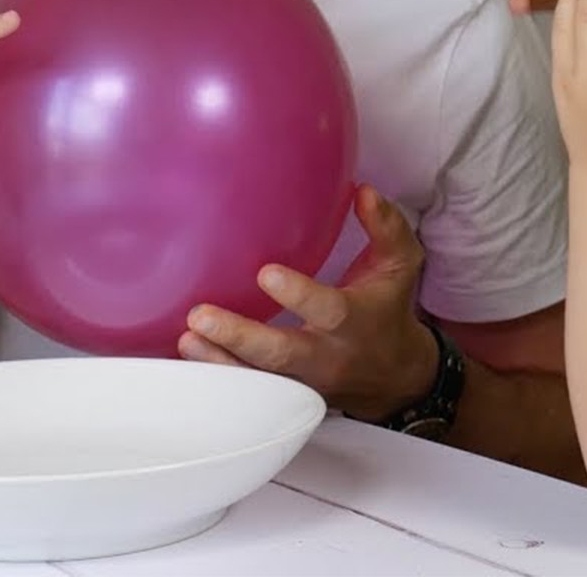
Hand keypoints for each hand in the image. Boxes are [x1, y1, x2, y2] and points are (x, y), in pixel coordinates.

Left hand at [179, 186, 438, 420]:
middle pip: (282, 355)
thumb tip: (363, 192)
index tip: (265, 273)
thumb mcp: (399, 265)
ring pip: (260, 381)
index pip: (328, 310)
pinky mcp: (286, 394)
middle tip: (201, 316)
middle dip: (240, 337)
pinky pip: (250, 392)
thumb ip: (386, 227)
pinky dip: (218, 375)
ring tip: (187, 339)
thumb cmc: (388, 310)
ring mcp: (303, 381)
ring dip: (220, 362)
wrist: (395, 376)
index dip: (298, 295)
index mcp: (354, 321)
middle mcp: (327, 356)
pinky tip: (189, 354)